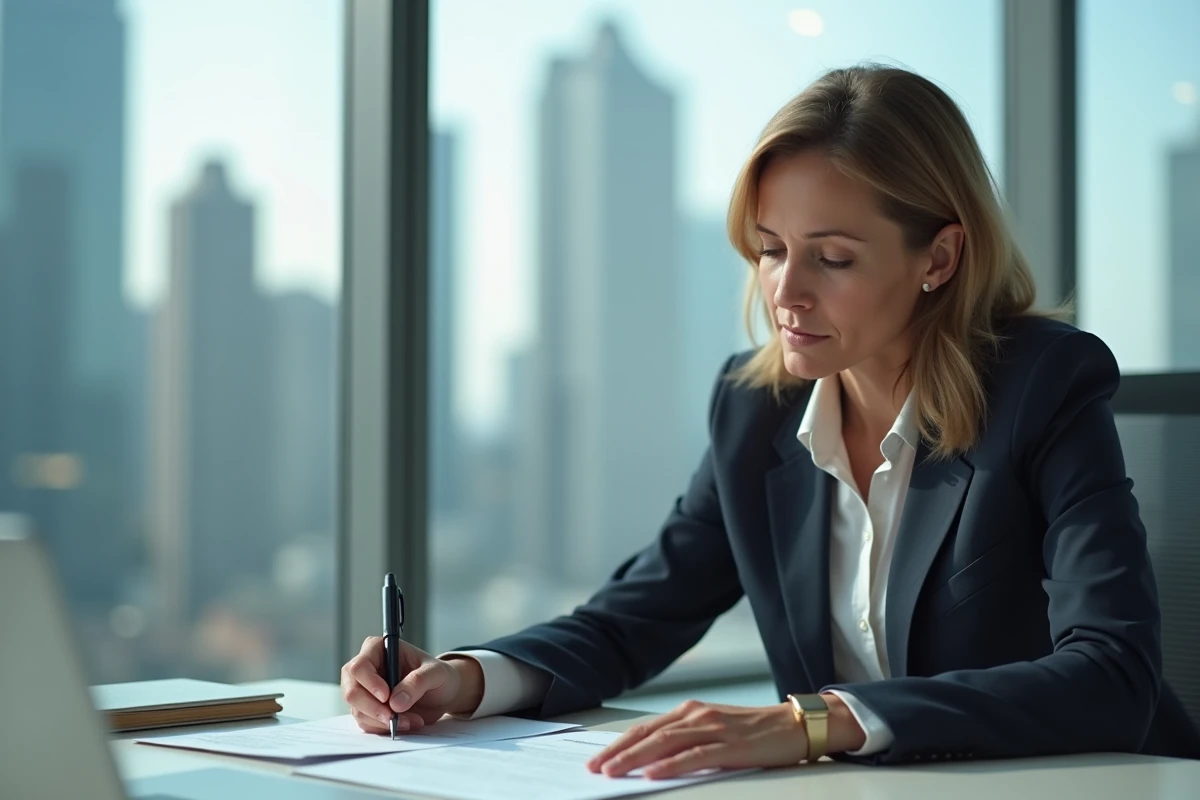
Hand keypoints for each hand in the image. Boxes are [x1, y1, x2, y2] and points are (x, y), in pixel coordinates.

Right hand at [340, 636, 473, 733]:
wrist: (442, 693)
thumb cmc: (437, 675)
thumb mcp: (436, 673)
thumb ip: (417, 682)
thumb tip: (396, 702)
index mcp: (378, 649)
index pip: (360, 667)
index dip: (370, 683)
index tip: (386, 696)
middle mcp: (366, 669)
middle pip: (352, 692)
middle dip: (373, 709)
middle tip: (394, 718)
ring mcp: (364, 691)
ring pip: (358, 711)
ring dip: (383, 721)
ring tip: (411, 720)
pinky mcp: (368, 710)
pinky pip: (367, 724)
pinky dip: (385, 728)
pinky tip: (406, 723)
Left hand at [585, 699, 806, 779]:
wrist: (795, 725)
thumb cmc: (754, 732)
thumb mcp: (714, 731)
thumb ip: (686, 740)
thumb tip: (651, 759)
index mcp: (690, 711)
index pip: (645, 728)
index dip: (618, 744)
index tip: (597, 759)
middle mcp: (697, 715)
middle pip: (648, 734)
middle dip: (618, 752)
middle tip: (594, 768)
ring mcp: (713, 728)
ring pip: (665, 743)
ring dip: (635, 758)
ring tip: (613, 771)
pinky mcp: (730, 745)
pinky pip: (694, 755)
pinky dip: (670, 764)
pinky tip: (653, 772)